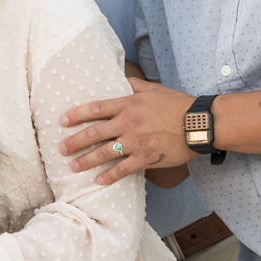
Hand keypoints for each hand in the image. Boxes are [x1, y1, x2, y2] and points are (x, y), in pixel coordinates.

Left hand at [59, 77, 195, 184]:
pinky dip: (110, 176)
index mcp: (127, 104)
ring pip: (104, 153)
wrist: (199, 124)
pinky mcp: (146, 158)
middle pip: (94, 133)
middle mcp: (127, 123)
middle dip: (75, 141)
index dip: (76, 115)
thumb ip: (136, 85)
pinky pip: (123, 169)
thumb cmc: (178, 104)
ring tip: (73, 166)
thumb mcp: (154, 89)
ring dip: (86, 160)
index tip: (62, 121)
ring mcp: (136, 142)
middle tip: (61, 148)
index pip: (95, 109)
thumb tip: (124, 79)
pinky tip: (98, 181)